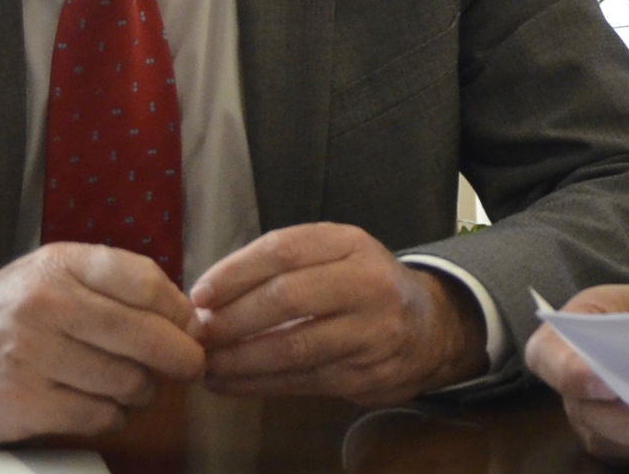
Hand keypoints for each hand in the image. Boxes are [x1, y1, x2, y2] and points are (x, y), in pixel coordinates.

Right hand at [0, 242, 203, 442]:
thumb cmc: (9, 315)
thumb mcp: (52, 275)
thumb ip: (114, 284)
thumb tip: (185, 315)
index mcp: (60, 265)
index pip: (146, 281)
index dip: (179, 310)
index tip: (190, 326)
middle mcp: (47, 305)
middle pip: (147, 336)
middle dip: (181, 357)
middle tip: (189, 366)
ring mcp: (34, 356)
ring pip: (129, 382)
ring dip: (144, 391)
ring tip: (134, 386)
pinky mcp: (27, 404)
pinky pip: (101, 416)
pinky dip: (114, 416)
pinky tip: (105, 406)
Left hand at [190, 223, 485, 403]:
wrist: (429, 327)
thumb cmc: (361, 286)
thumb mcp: (334, 256)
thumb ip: (281, 268)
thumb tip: (208, 298)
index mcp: (351, 243)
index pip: (285, 250)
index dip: (236, 273)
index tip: (200, 294)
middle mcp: (368, 282)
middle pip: (288, 297)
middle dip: (234, 319)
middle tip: (199, 334)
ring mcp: (372, 330)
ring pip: (293, 347)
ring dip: (240, 360)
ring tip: (206, 365)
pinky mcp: (368, 374)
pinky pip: (303, 381)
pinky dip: (259, 385)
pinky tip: (230, 383)